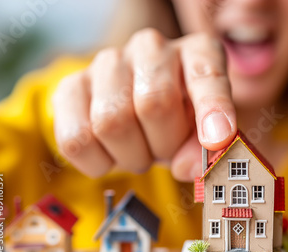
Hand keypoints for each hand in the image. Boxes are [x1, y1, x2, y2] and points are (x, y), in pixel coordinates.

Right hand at [53, 28, 236, 180]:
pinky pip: (76, 139)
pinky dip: (98, 163)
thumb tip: (186, 168)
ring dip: (132, 156)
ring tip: (142, 150)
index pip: (207, 75)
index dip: (213, 108)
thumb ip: (205, 150)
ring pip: (111, 122)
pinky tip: (113, 154)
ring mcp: (108, 62)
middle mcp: (152, 47)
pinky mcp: (71, 86)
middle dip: (165, 145)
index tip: (217, 140)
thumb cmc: (183, 121)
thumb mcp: (208, 134)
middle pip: (154, 103)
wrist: (142, 112)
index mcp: (198, 52)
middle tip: (166, 151)